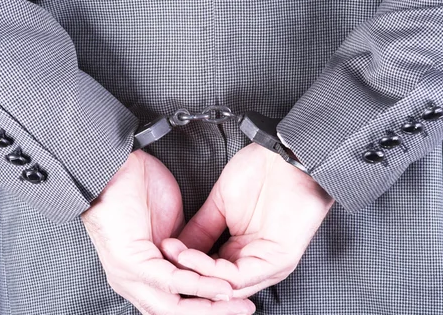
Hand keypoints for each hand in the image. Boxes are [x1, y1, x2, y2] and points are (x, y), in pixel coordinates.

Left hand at [81, 149, 255, 314]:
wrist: (114, 168)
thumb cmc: (137, 191)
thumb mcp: (170, 230)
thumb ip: (185, 252)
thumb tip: (206, 266)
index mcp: (141, 277)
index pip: (176, 305)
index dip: (207, 307)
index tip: (236, 301)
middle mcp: (132, 283)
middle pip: (177, 313)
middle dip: (215, 313)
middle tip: (244, 308)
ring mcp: (128, 276)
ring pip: (174, 306)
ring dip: (210, 305)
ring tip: (236, 300)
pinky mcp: (130, 262)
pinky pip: (170, 281)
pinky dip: (198, 285)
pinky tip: (219, 284)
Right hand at [161, 142, 334, 298]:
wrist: (284, 155)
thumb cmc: (260, 172)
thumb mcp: (221, 205)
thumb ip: (201, 229)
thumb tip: (177, 248)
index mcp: (244, 250)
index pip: (210, 274)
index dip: (183, 267)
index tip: (159, 256)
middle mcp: (257, 262)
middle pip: (215, 286)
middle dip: (185, 276)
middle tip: (159, 264)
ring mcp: (270, 264)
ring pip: (225, 285)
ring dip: (194, 272)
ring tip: (172, 256)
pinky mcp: (277, 260)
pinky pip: (238, 275)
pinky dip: (210, 268)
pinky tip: (189, 255)